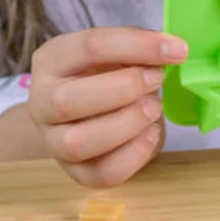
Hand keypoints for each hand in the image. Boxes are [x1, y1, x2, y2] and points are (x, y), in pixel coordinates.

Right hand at [28, 27, 188, 186]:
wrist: (90, 113)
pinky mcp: (76, 172)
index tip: (178, 50)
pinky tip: (152, 133)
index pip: (89, 47)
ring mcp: (54, 142)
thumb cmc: (106, 75)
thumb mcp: (117, 53)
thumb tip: (172, 50)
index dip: (138, 46)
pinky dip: (135, 154)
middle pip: (67, 101)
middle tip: (157, 80)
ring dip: (127, 124)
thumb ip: (138, 49)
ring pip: (77, 143)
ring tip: (154, 108)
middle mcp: (41, 102)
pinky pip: (102, 174)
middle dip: (125, 89)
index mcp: (51, 60)